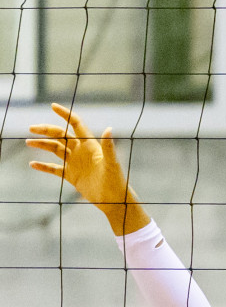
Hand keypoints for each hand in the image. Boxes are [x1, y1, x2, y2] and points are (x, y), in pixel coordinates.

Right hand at [27, 104, 146, 235]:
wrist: (115, 201)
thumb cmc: (116, 181)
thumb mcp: (111, 164)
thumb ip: (108, 147)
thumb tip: (109, 129)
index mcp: (90, 145)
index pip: (76, 124)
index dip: (65, 114)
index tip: (53, 106)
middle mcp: (81, 152)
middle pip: (61, 136)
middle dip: (46, 130)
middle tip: (31, 128)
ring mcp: (75, 163)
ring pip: (55, 149)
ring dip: (42, 145)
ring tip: (28, 142)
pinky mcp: (72, 176)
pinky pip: (54, 169)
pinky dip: (43, 166)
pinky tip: (32, 164)